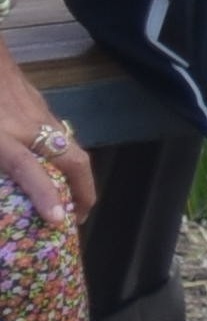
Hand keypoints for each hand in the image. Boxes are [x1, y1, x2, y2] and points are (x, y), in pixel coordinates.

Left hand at [0, 61, 92, 228]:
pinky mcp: (36, 101)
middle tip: (81, 213)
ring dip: (76, 173)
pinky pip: (57, 132)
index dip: (46, 196)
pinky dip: (63, 153)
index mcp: (3, 139)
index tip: (60, 219)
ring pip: (69, 144)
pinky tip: (50, 160)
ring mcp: (36, 111)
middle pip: (71, 157)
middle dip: (84, 189)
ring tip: (71, 194)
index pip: (30, 170)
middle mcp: (27, 126)